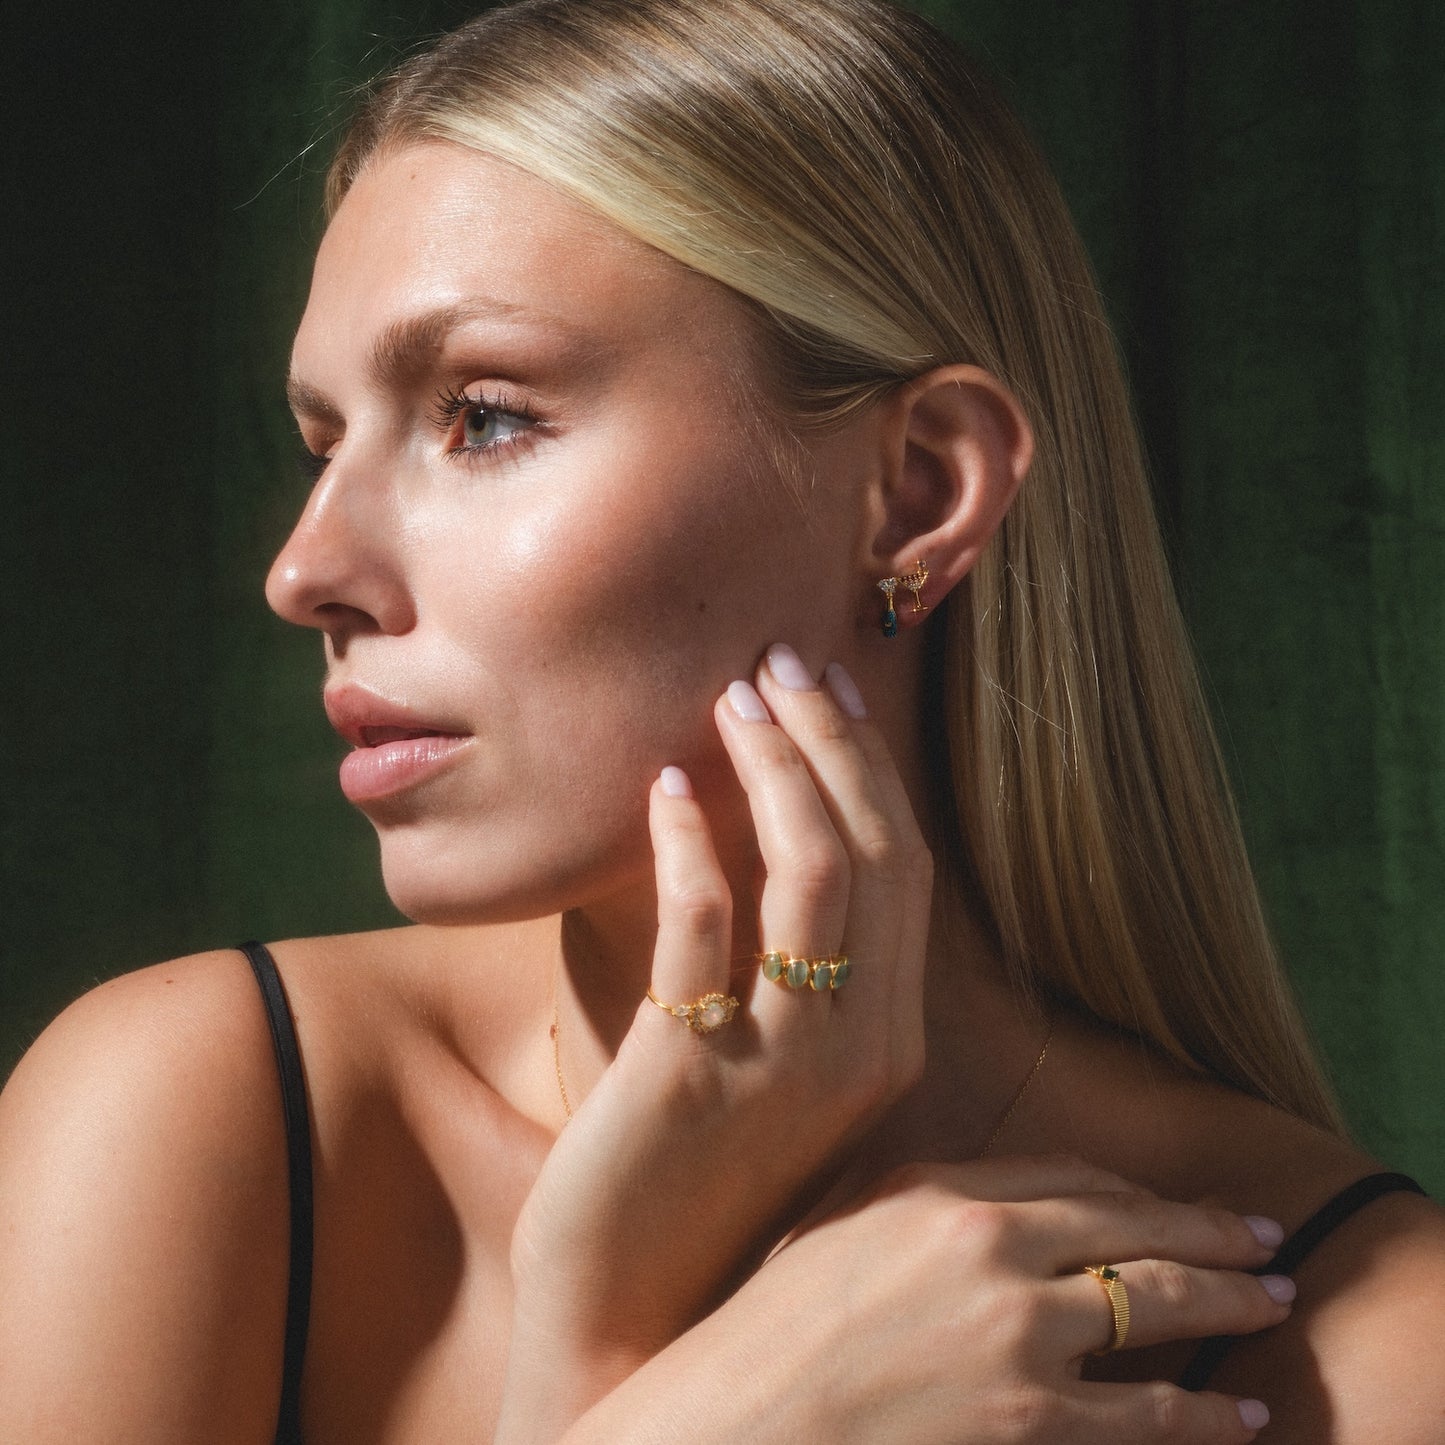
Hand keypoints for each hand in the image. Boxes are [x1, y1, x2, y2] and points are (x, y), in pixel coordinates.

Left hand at [499, 645, 934, 1436]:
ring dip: (774, 768)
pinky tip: (666, 788)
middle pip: (872, 854)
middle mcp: (864, 1047)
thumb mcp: (777, 1062)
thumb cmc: (700, 1168)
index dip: (870, 768)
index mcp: (893, 1039)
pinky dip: (691, 839)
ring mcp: (785, 1063)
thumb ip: (794, 965)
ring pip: (811, 875)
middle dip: (830, 740)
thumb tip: (771, 831)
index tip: (828, 691)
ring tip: (731, 698)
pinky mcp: (693, 1073)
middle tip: (779, 661)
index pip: (906, 870)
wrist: (635, 1305)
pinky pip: (704, 923)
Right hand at [563, 1156, 1287, 1444]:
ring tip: (1273, 1306)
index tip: (1179, 1204)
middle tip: (1262, 1241)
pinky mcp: (1033, 1425)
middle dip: (1214, 1236)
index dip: (1141, 1193)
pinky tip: (1237, 1417)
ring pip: (1159, 1311)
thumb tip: (993, 1203)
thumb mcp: (844, 1230)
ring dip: (1230, 1309)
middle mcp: (993, 1247)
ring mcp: (1019, 1337)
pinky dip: (1205, 1418)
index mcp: (944, 1192)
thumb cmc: (774, 1329)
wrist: (741, 1423)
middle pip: (1137, 1231)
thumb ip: (923, 1202)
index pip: (1077, 1178)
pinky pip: (1146, 1417)